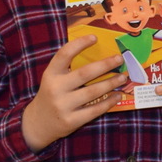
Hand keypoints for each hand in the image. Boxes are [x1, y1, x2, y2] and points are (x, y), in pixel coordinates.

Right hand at [21, 35, 123, 151]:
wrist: (38, 123)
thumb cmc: (52, 95)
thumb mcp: (53, 79)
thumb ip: (69, 68)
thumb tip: (100, 55)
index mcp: (50, 74)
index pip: (64, 54)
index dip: (79, 44)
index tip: (95, 37)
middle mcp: (55, 88)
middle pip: (84, 73)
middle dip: (105, 65)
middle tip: (119, 58)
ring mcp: (63, 106)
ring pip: (93, 91)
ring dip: (111, 83)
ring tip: (123, 77)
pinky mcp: (71, 121)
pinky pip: (95, 110)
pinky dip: (109, 102)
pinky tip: (117, 95)